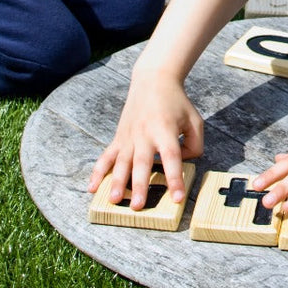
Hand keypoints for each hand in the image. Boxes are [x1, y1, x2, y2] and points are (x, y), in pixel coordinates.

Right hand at [87, 73, 203, 209]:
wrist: (153, 81)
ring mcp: (129, 137)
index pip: (171, 157)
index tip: (177, 197)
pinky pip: (106, 157)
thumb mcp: (195, 121)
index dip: (174, 178)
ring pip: (122, 163)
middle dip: (139, 186)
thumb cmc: (177, 103)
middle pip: (142, 163)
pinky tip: (92, 187)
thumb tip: (182, 164)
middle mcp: (145, 134)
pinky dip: (98, 172)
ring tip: (114, 201)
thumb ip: (195, 145)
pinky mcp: (119, 138)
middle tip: (137, 206)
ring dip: (117, 183)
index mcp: (166, 130)